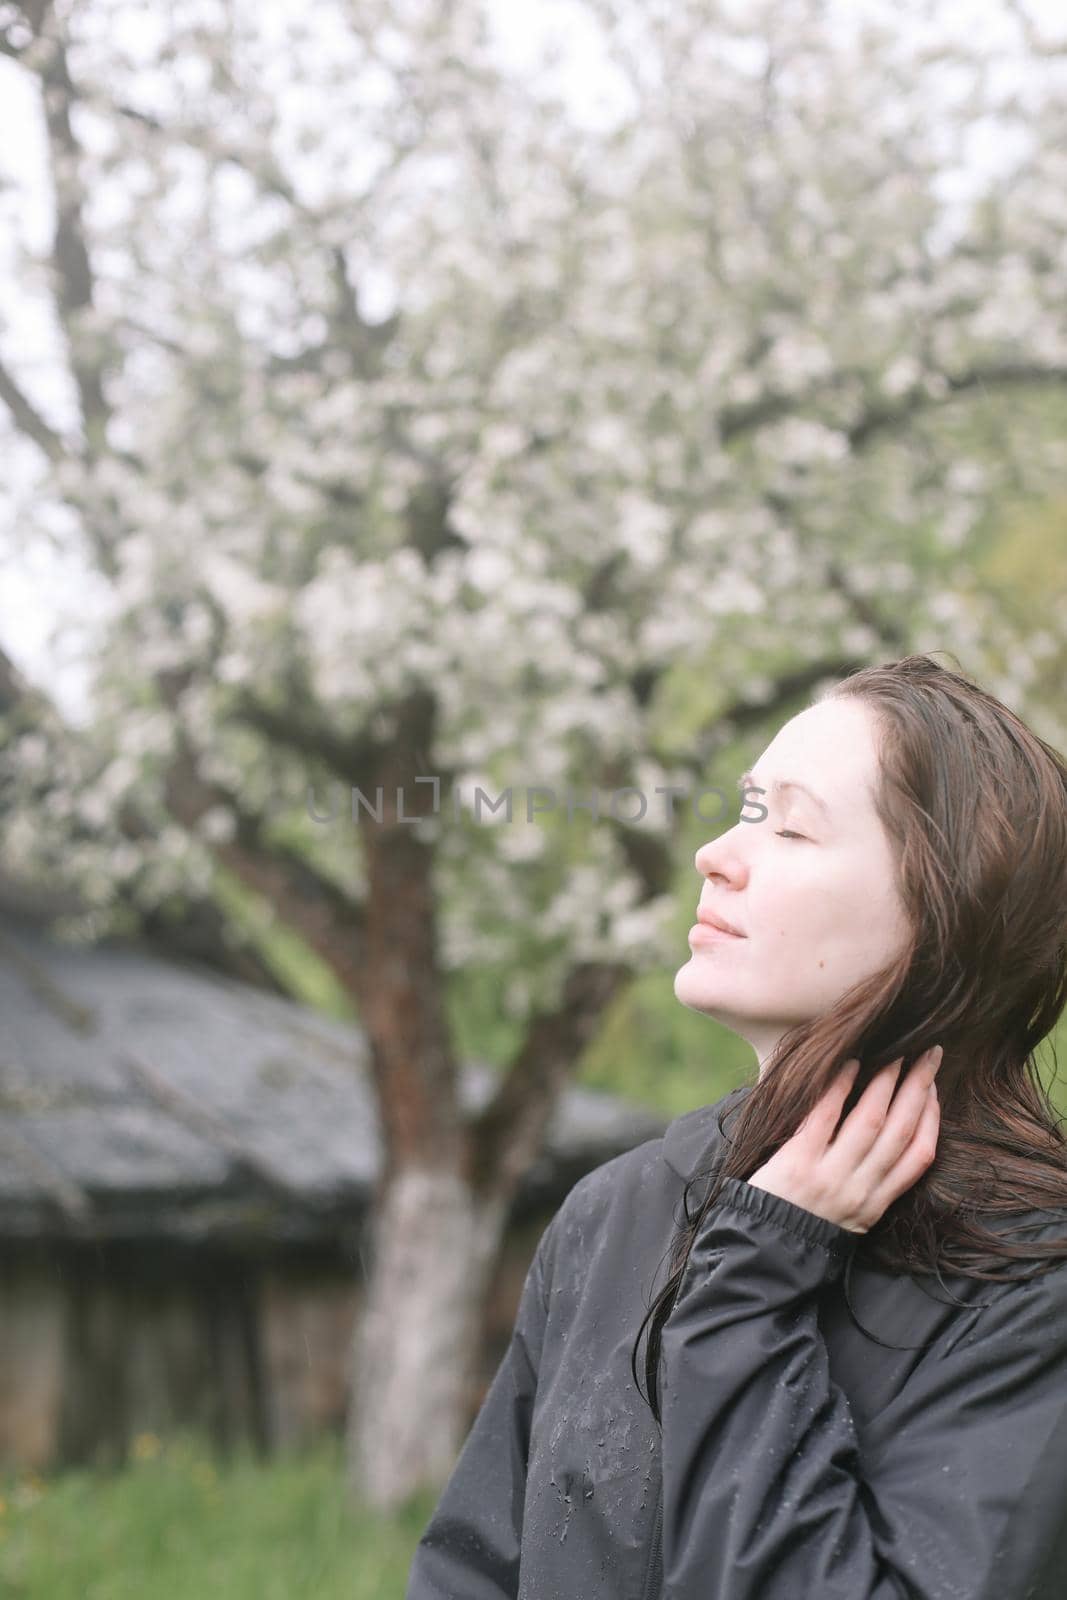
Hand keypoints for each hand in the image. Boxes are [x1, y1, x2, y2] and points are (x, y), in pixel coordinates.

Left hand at [747, 1046, 943, 1233]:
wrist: (762, 1254)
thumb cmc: (804, 1227)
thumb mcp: (851, 1218)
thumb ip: (870, 1184)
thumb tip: (886, 1133)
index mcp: (877, 1203)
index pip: (920, 1155)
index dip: (932, 1118)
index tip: (935, 1088)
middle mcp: (860, 1189)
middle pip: (901, 1130)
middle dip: (919, 1088)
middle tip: (929, 1054)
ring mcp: (830, 1176)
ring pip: (871, 1121)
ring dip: (886, 1082)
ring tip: (894, 1054)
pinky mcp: (799, 1163)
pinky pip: (824, 1118)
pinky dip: (839, 1090)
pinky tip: (849, 1066)